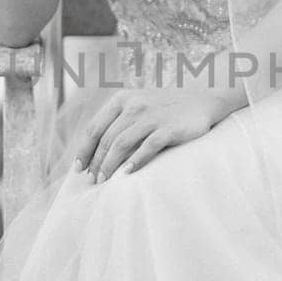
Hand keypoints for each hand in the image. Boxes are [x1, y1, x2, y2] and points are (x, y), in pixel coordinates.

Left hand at [73, 83, 242, 181]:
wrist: (202, 99)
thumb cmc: (165, 108)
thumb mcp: (138, 105)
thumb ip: (118, 121)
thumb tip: (95, 150)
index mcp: (122, 99)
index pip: (95, 128)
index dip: (84, 150)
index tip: (79, 169)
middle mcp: (134, 105)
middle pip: (106, 139)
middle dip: (96, 162)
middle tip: (93, 180)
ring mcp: (151, 116)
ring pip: (121, 144)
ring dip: (110, 165)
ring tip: (105, 181)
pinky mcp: (168, 128)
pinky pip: (147, 147)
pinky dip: (135, 162)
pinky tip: (127, 173)